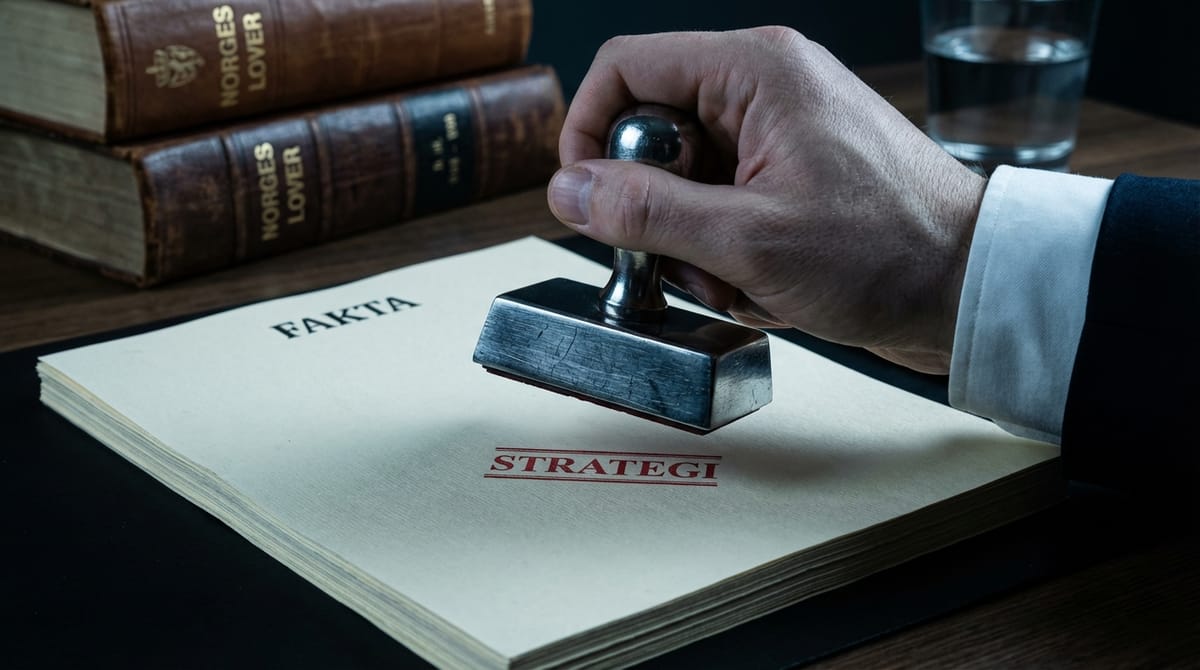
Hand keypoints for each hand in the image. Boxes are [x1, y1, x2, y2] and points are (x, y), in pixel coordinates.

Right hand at [547, 27, 985, 373]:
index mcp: (755, 72)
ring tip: (734, 278)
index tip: (587, 198)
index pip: (626, 68)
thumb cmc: (887, 252)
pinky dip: (720, 250)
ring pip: (680, 178)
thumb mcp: (747, 240)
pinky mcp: (787, 176)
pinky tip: (756, 281)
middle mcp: (763, 90)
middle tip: (678, 257)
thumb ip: (646, 212)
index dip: (588, 132)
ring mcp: (776, 134)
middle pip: (650, 130)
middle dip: (651, 206)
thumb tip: (568, 191)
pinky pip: (717, 204)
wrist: (968, 288)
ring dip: (688, 241)